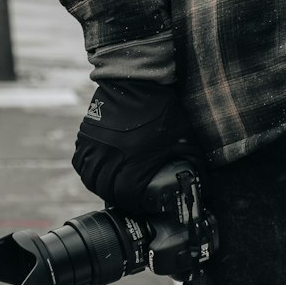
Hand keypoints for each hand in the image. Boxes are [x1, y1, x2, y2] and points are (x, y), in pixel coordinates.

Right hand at [72, 78, 199, 213]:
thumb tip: (204, 186)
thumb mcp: (184, 139)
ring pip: (91, 180)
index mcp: (134, 166)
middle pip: (107, 192)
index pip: (127, 198)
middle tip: (128, 193)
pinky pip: (80, 162)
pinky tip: (100, 166)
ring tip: (113, 182)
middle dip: (118, 196)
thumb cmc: (162, 110)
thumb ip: (193, 164)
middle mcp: (110, 161)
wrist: (138, 81)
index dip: (135, 203)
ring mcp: (95, 149)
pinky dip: (88, 168)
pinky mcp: (85, 136)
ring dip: (101, 184)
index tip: (142, 201)